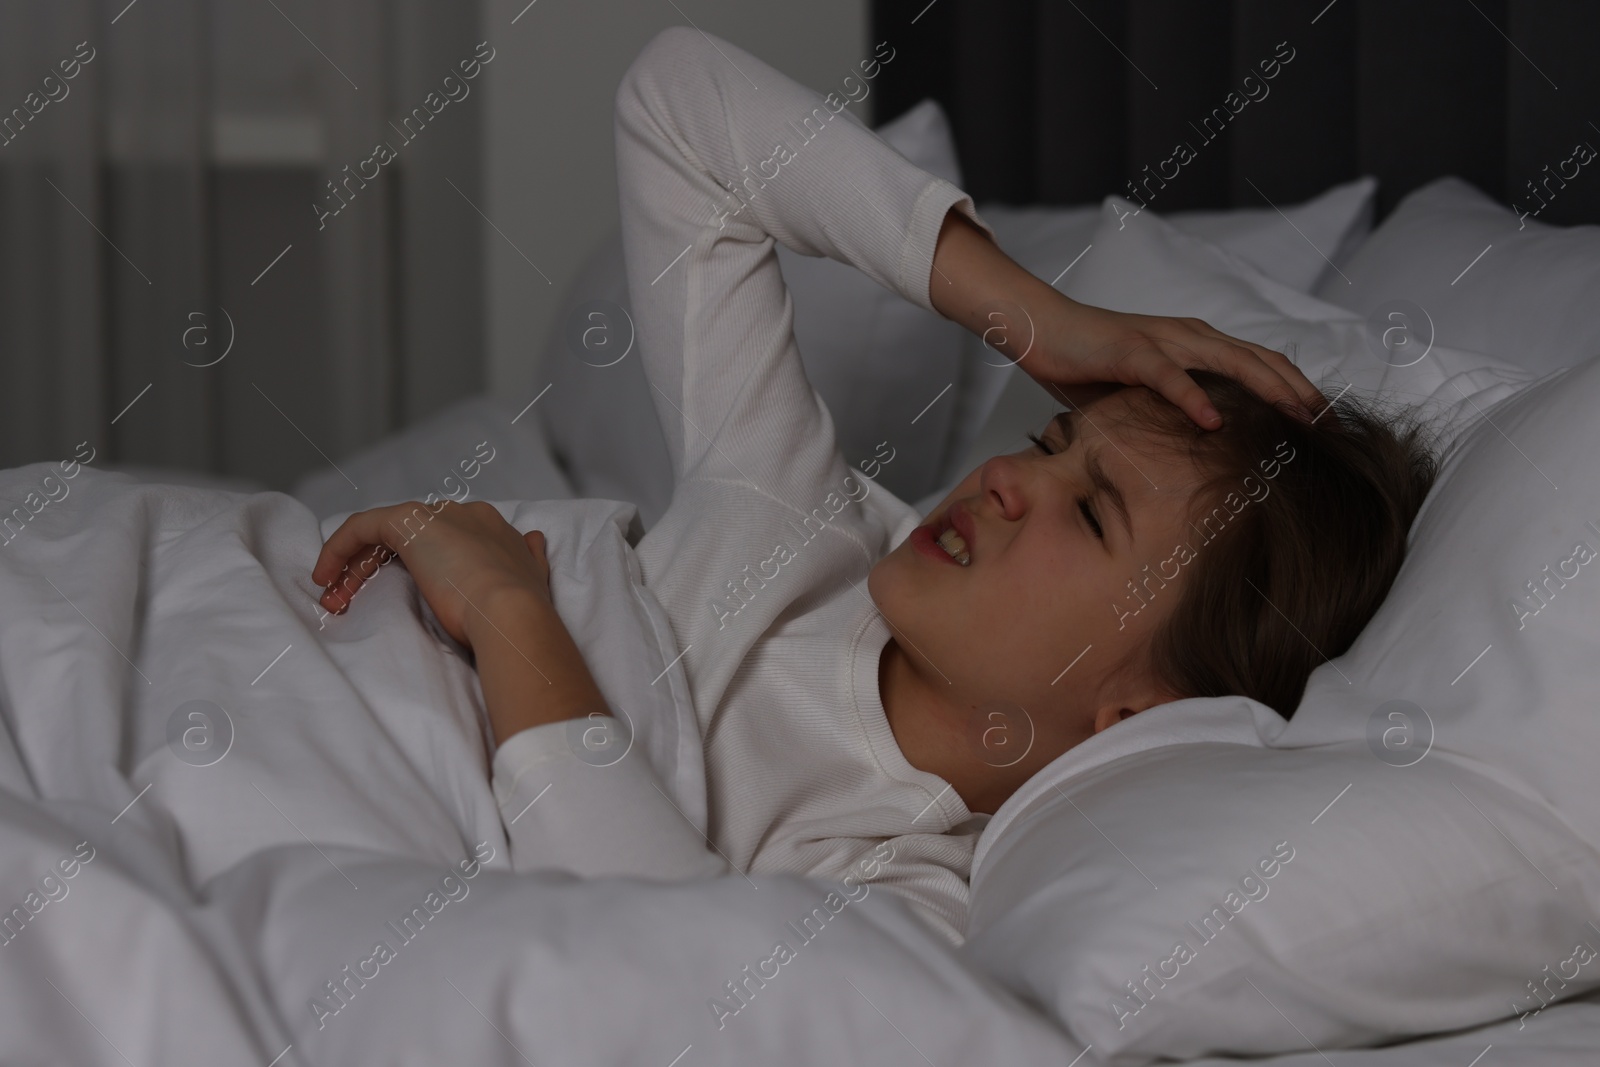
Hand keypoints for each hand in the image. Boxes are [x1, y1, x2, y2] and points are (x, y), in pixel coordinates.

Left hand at [311, 500, 551, 648]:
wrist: (511, 612)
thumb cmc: (517, 613)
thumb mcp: (531, 580)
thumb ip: (529, 558)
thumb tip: (534, 541)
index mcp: (491, 527)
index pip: (440, 538)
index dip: (413, 566)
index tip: (395, 597)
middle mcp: (464, 514)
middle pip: (406, 535)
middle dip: (373, 568)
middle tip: (350, 603)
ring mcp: (436, 517)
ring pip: (380, 533)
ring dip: (353, 566)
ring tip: (335, 600)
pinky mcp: (408, 524)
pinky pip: (361, 527)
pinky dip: (338, 548)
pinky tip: (326, 577)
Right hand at [931, 208, 1323, 429]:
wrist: (1041, 329)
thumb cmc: (1089, 365)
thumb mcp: (1143, 393)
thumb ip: (1176, 408)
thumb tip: (1206, 447)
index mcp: (1199, 345)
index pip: (1264, 365)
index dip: (1300, 391)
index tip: (1326, 426)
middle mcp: (1192, 336)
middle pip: (1262, 362)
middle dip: (1301, 395)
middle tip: (1332, 430)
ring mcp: (1164, 340)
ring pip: (1230, 363)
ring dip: (1268, 392)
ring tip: (1297, 421)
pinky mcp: (1130, 351)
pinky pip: (1168, 376)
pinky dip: (1193, 398)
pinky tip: (1214, 421)